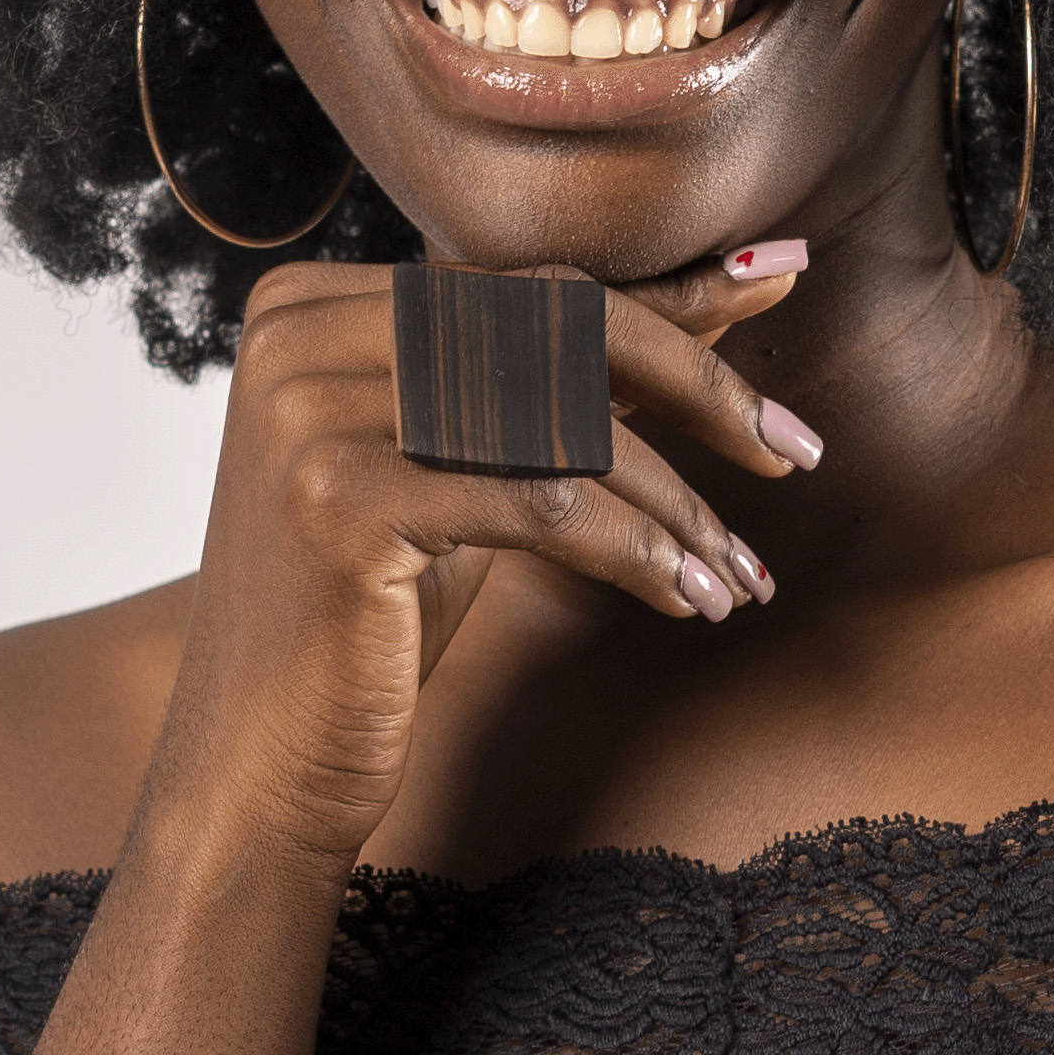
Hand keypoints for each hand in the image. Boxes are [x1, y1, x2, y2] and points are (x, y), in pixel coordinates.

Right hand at [145, 249, 818, 876]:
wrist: (254, 772)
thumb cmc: (368, 623)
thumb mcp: (470, 477)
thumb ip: (558, 383)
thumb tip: (730, 290)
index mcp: (313, 304)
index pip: (530, 284)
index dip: (669, 301)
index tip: (786, 282)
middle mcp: (300, 335)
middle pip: (554, 328)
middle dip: (699, 387)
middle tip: (799, 450)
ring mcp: (310, 410)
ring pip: (560, 419)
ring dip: (676, 502)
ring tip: (738, 572)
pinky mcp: (339, 497)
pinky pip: (540, 502)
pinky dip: (634, 550)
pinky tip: (688, 597)